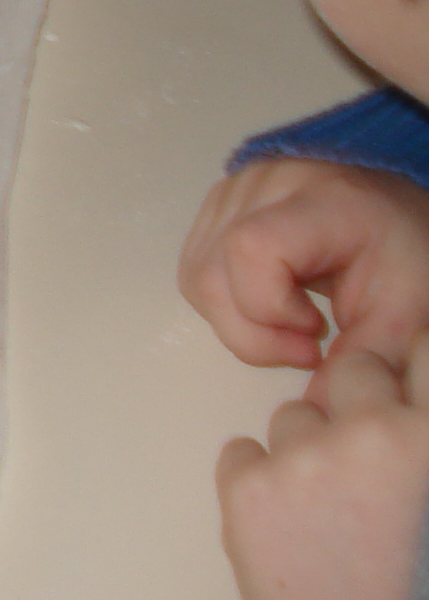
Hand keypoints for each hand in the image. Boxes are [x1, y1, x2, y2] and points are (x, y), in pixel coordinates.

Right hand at [182, 158, 428, 370]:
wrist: (390, 212)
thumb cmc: (403, 255)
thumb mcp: (404, 311)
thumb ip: (364, 359)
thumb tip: (315, 412)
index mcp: (320, 203)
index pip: (251, 249)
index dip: (270, 307)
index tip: (318, 330)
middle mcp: (262, 187)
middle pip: (210, 275)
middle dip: (252, 332)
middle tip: (307, 345)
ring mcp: (230, 193)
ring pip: (196, 279)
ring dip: (237, 322)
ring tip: (290, 326)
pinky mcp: (214, 209)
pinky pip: (195, 270)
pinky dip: (227, 305)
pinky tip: (270, 306)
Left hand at [219, 334, 428, 599]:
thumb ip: (422, 442)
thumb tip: (405, 411)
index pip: (422, 350)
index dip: (408, 368)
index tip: (403, 384)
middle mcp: (373, 435)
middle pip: (355, 370)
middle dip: (361, 403)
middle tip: (372, 462)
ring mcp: (303, 460)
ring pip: (296, 414)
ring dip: (311, 446)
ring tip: (336, 512)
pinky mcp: (246, 491)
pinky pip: (243, 450)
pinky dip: (261, 477)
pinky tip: (294, 523)